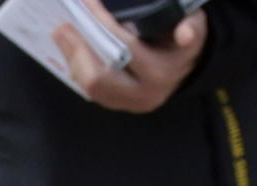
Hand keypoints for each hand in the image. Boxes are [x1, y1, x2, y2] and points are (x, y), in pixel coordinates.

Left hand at [65, 5, 207, 111]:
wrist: (186, 65)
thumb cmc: (181, 38)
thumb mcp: (192, 25)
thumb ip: (190, 27)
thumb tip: (186, 33)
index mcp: (162, 72)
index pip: (126, 49)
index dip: (104, 26)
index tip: (89, 3)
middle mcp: (146, 93)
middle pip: (100, 77)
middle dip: (79, 48)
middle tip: (63, 25)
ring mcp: (131, 102)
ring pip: (92, 86)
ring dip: (74, 58)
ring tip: (64, 33)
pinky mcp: (119, 104)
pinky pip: (92, 90)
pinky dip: (79, 67)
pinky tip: (72, 48)